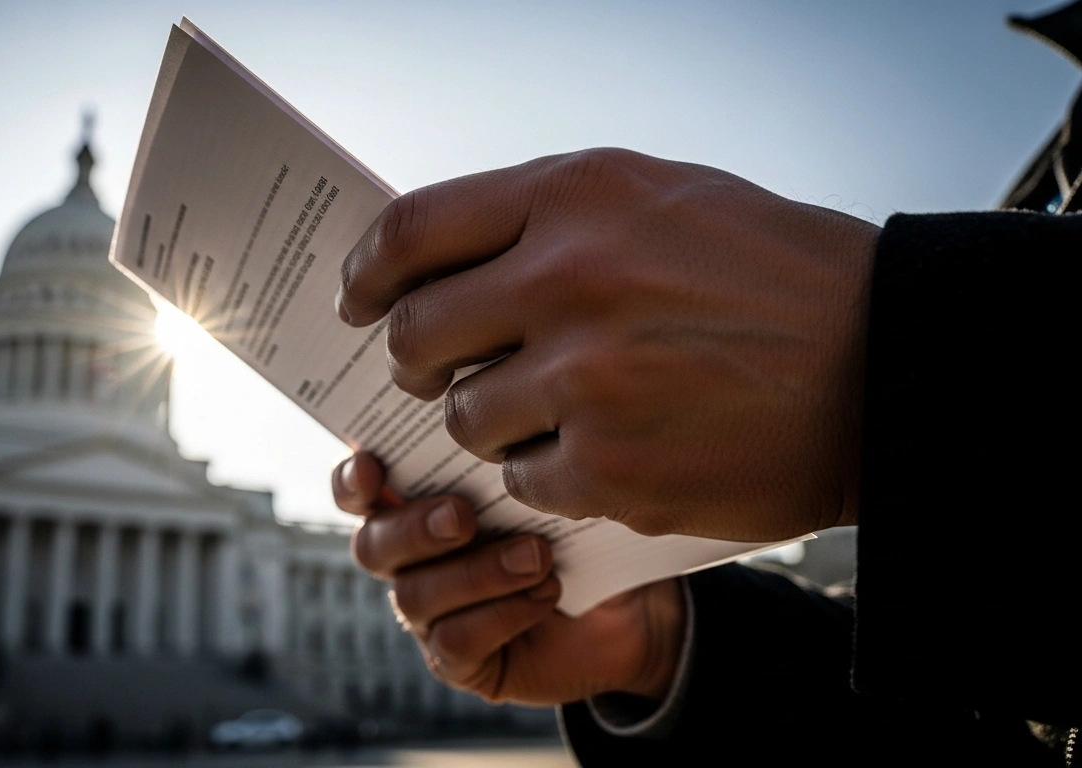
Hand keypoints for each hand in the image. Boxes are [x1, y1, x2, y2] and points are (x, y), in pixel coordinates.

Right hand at [334, 452, 686, 705]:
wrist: (629, 605)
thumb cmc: (578, 528)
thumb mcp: (545, 485)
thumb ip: (506, 460)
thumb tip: (495, 422)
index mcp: (416, 507)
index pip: (357, 493)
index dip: (351, 482)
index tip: (371, 466)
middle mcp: (411, 562)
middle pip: (372, 547)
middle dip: (414, 528)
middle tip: (463, 516)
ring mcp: (430, 616)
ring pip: (415, 596)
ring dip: (476, 572)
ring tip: (538, 555)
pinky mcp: (460, 662)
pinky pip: (455, 642)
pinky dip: (501, 614)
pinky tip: (545, 593)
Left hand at [336, 149, 878, 541]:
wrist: (888, 362)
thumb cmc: (771, 274)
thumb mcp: (660, 199)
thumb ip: (547, 218)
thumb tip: (438, 259)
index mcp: (577, 196)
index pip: (413, 231)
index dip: (367, 271)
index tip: (356, 300)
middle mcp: (570, 279)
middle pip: (416, 333)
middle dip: (415, 360)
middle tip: (437, 371)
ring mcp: (588, 380)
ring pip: (463, 417)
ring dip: (490, 423)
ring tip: (554, 411)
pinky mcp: (613, 470)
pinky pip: (523, 481)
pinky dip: (550, 475)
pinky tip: (606, 452)